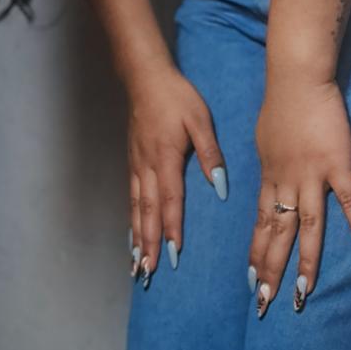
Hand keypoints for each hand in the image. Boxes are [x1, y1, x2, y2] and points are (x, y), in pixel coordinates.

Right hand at [125, 62, 228, 286]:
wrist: (145, 78)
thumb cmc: (176, 97)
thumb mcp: (200, 120)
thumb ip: (210, 154)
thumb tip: (219, 186)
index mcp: (167, 158)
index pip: (170, 200)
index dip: (171, 228)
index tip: (173, 253)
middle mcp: (148, 166)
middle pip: (148, 212)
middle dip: (149, 243)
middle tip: (149, 271)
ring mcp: (136, 165)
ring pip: (136, 208)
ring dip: (137, 237)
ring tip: (137, 263)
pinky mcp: (132, 161)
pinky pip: (131, 197)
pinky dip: (132, 219)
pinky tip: (132, 234)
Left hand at [250, 77, 350, 315]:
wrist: (297, 79)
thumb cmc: (281, 105)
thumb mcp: (264, 140)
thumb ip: (269, 166)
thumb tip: (269, 180)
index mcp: (270, 177)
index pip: (260, 224)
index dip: (257, 253)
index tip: (251, 280)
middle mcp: (287, 182)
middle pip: (277, 234)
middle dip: (270, 270)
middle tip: (263, 303)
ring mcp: (312, 176)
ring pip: (307, 227)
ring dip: (305, 263)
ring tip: (302, 295)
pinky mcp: (338, 165)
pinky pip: (349, 202)